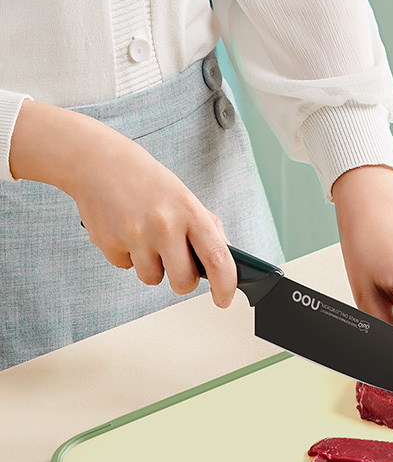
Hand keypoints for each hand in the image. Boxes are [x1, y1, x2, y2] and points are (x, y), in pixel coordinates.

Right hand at [9, 99, 236, 307]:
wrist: (98, 161)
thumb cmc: (147, 181)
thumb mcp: (185, 196)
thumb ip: (206, 227)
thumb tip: (223, 259)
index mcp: (190, 212)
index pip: (217, 258)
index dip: (225, 285)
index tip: (223, 299)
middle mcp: (164, 224)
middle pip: (183, 282)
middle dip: (182, 281)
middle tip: (178, 267)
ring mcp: (135, 235)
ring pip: (153, 279)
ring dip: (152, 267)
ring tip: (146, 237)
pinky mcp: (108, 243)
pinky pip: (126, 267)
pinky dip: (128, 256)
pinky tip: (125, 231)